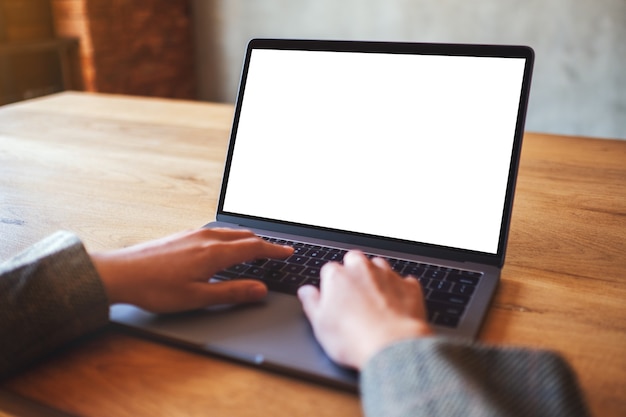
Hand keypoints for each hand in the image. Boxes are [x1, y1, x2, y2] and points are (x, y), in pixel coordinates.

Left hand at [90, 228, 292, 312]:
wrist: (121, 273)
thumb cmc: (156, 288)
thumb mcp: (198, 297)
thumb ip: (232, 292)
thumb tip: (260, 289)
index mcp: (214, 253)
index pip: (254, 248)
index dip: (274, 251)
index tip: (288, 252)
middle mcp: (206, 238)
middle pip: (244, 236)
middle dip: (264, 243)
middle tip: (278, 249)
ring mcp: (192, 235)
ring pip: (229, 232)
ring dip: (247, 237)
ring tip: (256, 244)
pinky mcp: (181, 236)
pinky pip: (215, 232)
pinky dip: (230, 236)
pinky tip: (223, 243)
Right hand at [298, 251, 431, 369]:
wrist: (392, 347)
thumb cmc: (354, 338)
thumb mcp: (320, 325)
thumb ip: (311, 303)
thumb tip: (306, 291)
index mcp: (337, 276)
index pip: (329, 270)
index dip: (331, 285)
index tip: (334, 299)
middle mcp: (362, 269)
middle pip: (354, 260)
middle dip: (353, 273)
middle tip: (354, 297)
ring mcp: (388, 275)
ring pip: (379, 266)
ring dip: (376, 278)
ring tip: (375, 301)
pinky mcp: (410, 286)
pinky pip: (403, 281)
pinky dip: (400, 290)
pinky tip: (396, 306)